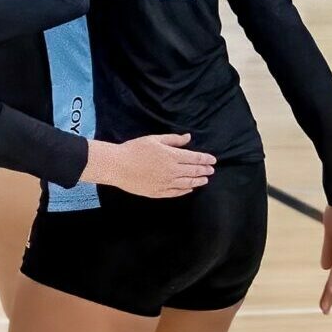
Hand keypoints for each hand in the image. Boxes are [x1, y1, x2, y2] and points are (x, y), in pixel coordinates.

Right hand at [82, 134, 216, 197]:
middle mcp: (172, 171)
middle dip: (204, 170)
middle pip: (193, 171)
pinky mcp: (158, 192)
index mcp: (172, 156)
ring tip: (205, 180)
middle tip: (212, 170)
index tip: (213, 160)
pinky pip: (176, 193)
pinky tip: (190, 189)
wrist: (118, 166)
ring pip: (187, 183)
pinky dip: (185, 191)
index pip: (194, 158)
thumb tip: (188, 138)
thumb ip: (173, 140)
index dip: (205, 159)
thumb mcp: (154, 139)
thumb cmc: (135, 149)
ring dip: (198, 181)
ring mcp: (166, 183)